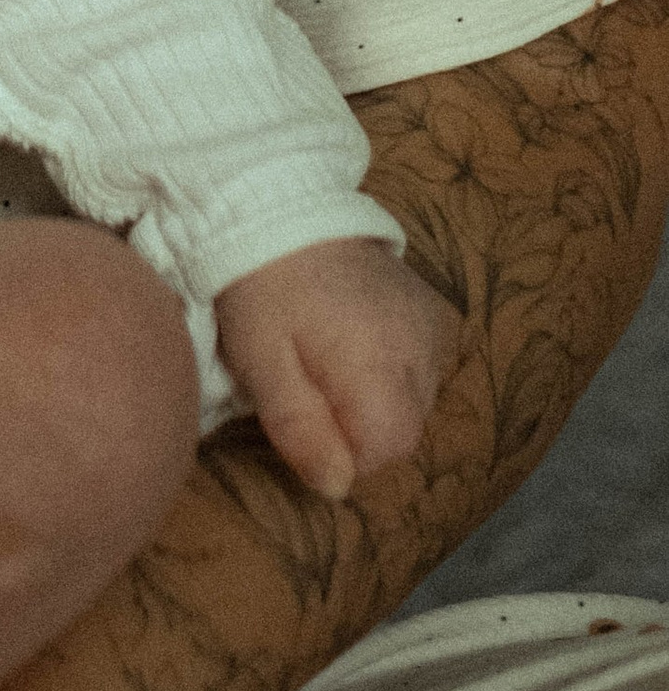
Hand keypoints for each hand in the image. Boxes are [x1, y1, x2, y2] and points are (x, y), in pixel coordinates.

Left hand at [215, 235, 458, 499]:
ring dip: (375, 398)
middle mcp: (420, 345)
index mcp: (379, 361)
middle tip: (307, 384)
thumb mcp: (261, 361)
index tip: (305, 419)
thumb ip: (300, 427)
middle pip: (404, 428)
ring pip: (414, 401)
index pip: (386, 449)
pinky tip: (353, 342)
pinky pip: (421, 366)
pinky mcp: (430, 307)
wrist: (277, 202)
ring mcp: (431, 324)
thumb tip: (339, 488)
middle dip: (357, 426)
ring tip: (326, 358)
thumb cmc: (259, 287)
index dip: (343, 450)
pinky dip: (391, 370)